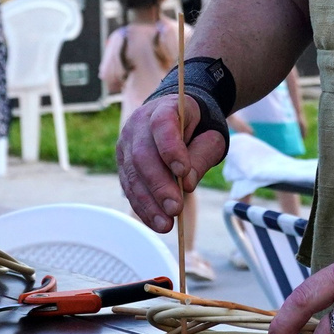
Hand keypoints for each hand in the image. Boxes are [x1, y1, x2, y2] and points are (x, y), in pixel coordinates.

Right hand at [117, 94, 227, 235]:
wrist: (173, 119)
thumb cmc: (196, 129)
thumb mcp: (210, 136)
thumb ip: (202, 155)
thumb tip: (187, 184)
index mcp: (163, 109)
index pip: (163, 125)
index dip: (171, 148)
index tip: (183, 172)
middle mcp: (138, 125)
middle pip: (143, 156)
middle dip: (159, 185)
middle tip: (176, 208)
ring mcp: (126, 144)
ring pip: (132, 175)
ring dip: (149, 203)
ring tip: (166, 224)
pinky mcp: (122, 163)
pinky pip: (129, 187)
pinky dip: (142, 207)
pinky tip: (155, 222)